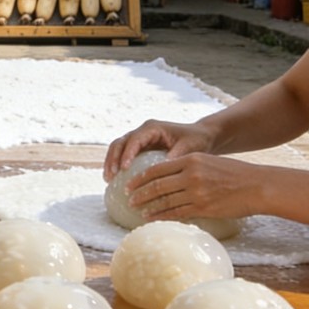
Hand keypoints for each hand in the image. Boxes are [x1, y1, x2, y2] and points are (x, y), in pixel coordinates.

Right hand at [102, 118, 216, 180]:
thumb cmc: (196, 140)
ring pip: (118, 148)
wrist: (200, 136)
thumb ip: (175, 155)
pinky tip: (114, 180)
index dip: (126, 153)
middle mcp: (142, 131)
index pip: (134, 140)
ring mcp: (139, 139)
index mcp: (152, 128)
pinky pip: (123, 155)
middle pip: (120, 142)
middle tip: (111, 176)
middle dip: (113, 158)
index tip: (123, 169)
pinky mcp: (139, 148)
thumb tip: (163, 168)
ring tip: (108, 179)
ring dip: (111, 162)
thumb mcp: (188, 147)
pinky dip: (116, 165)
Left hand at [125, 152, 259, 221]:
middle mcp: (191, 175)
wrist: (257, 186)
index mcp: (191, 160)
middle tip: (128, 198)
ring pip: (165, 200)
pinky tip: (153, 218)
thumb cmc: (234, 173)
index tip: (129, 183)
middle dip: (140, 193)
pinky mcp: (203, 207)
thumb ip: (188, 167)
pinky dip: (163, 215)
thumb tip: (167, 176)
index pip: (158, 168)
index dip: (141, 177)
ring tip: (137, 210)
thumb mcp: (208, 162)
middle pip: (157, 185)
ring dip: (149, 206)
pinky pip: (177, 212)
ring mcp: (197, 192)